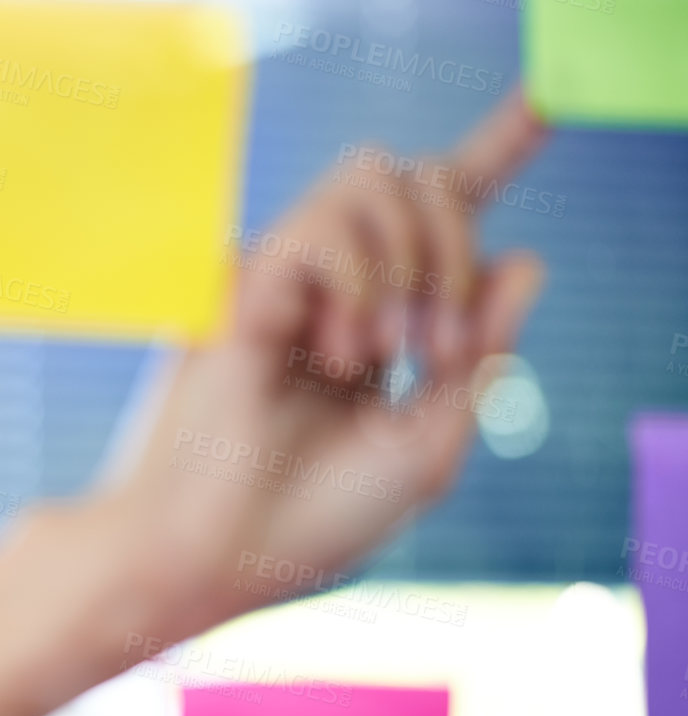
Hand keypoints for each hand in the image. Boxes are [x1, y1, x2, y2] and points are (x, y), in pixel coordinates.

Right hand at [102, 88, 550, 641]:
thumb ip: (482, 356)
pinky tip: (339, 354)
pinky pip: (323, 226)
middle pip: (423, 183)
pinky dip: (358, 283)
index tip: (541, 107)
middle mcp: (336, 291)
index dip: (493, 153)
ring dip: (411, 261)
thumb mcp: (430, 441)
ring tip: (386, 353)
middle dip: (457, 251)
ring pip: (373, 177)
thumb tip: (522, 257)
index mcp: (381, 325)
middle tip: (441, 351)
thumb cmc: (314, 518)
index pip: (443, 223)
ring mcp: (288, 281)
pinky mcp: (247, 283)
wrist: (229, 552)